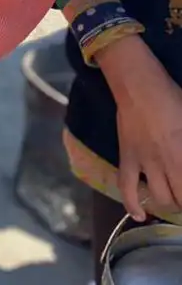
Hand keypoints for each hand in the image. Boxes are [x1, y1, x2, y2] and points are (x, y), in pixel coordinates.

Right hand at [100, 34, 181, 219]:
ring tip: (175, 202)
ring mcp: (145, 162)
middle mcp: (167, 163)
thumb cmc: (173, 98)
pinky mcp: (127, 158)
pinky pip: (126, 187)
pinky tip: (140, 216)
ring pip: (160, 198)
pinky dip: (132, 205)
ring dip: (170, 204)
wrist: (138, 86)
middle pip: (181, 197)